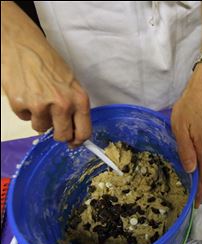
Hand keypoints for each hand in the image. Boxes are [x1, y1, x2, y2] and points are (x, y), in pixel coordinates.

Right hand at [1, 2, 91, 146]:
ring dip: (40, 119)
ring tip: (38, 99)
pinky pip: (25, 119)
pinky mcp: (21, 104)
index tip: (73, 143)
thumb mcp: (71, 85)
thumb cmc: (50, 64)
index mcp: (80, 100)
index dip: (78, 141)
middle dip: (58, 134)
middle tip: (54, 124)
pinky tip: (26, 94)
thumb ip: (74, 108)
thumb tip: (72, 131)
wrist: (23, 45)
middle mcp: (63, 105)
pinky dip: (25, 110)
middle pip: (63, 136)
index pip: (84, 131)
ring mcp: (41, 106)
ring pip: (41, 129)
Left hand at [171, 64, 201, 207]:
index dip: (200, 192)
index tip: (196, 205)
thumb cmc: (189, 107)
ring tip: (187, 136)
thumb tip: (191, 172)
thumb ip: (185, 151)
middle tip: (180, 148)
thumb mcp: (180, 128)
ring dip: (197, 153)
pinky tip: (196, 134)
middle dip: (193, 165)